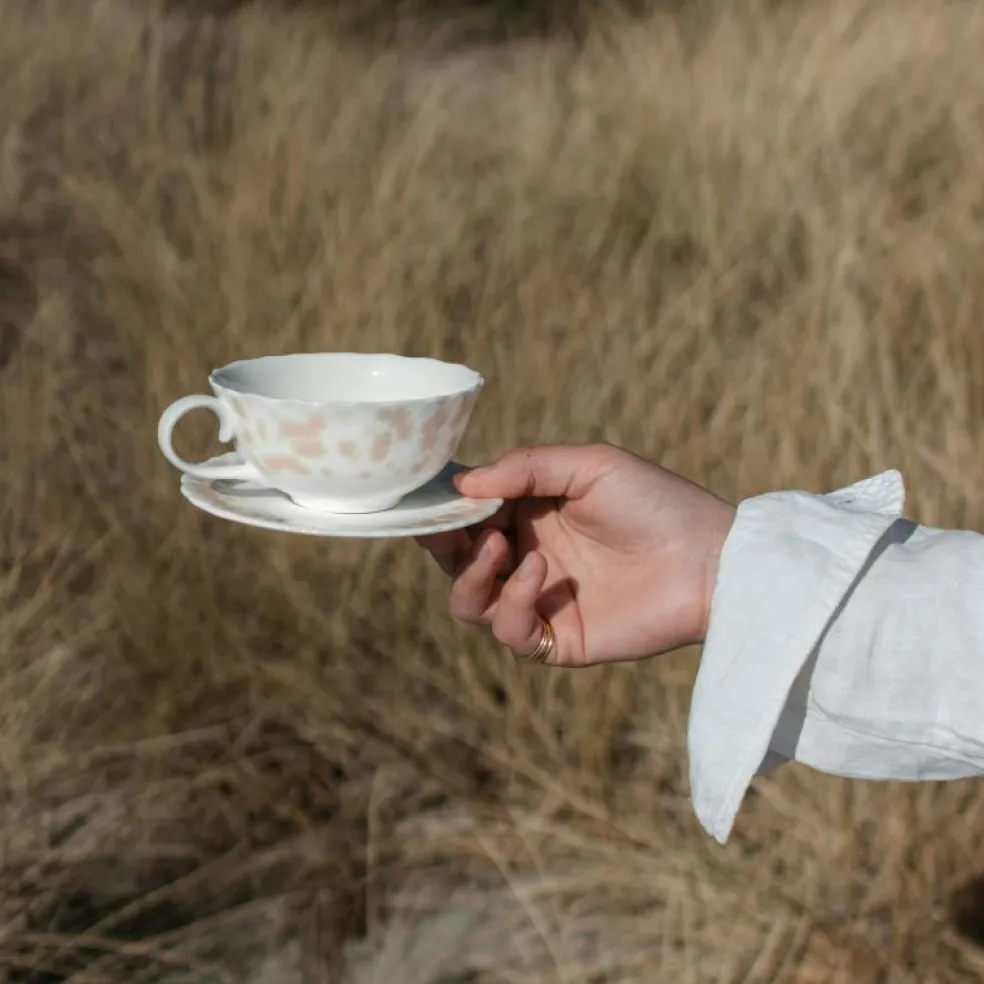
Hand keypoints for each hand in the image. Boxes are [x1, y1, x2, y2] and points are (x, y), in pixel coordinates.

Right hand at [416, 444, 735, 666]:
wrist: (711, 560)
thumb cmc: (655, 502)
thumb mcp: (589, 465)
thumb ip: (525, 468)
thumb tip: (461, 483)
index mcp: (529, 515)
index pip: (466, 515)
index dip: (442, 508)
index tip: (428, 496)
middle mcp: (526, 557)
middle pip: (455, 561)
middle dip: (444, 543)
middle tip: (451, 525)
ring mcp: (539, 601)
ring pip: (469, 602)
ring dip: (471, 573)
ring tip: (499, 546)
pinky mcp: (558, 639)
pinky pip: (509, 631)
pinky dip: (511, 601)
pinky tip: (540, 572)